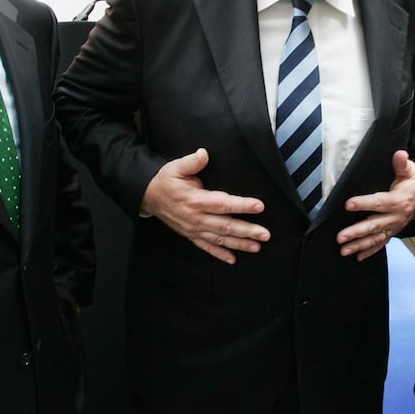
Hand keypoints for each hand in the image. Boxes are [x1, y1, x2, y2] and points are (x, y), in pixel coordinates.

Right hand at [141, 148, 267, 263]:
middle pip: (226, 225)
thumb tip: (204, 153)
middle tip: (265, 234)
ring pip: (220, 238)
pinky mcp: (191, 235)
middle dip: (247, 231)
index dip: (242, 205)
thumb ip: (191, 162)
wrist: (149, 196)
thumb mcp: (176, 167)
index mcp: (196, 200)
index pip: (223, 204)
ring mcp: (194, 229)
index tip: (259, 206)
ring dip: (239, 244)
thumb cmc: (166, 180)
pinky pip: (207, 247)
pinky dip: (220, 254)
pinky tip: (233, 260)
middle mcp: (197, 217)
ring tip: (257, 247)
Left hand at [337, 151, 414, 260]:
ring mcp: (393, 227)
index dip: (363, 203)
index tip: (348, 204)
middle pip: (374, 225)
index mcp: (398, 201)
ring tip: (343, 250)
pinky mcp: (392, 232)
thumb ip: (402, 164)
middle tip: (340, 237)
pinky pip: (380, 243)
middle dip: (356, 232)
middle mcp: (396, 217)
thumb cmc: (412, 181)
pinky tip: (357, 257)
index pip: (379, 202)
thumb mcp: (410, 171)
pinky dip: (369, 251)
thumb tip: (400, 154)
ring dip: (359, 245)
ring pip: (375, 238)